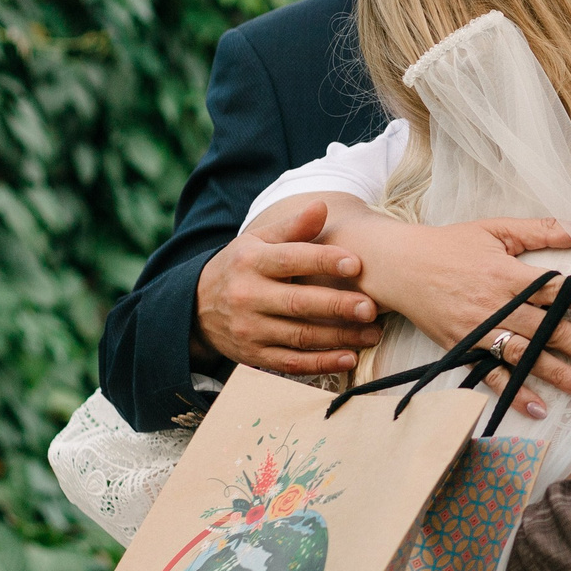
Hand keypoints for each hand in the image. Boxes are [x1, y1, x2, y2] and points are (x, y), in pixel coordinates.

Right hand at [192, 196, 378, 376]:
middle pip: (298, 303)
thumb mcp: (257, 242)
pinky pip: (292, 363)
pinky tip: (349, 358)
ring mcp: (250, 329)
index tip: (357, 263)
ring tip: (373, 334)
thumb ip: (293, 227)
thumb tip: (322, 206)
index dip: (324, 261)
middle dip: (337, 306)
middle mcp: (248, 297)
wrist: (196, 307)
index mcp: (251, 262)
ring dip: (340, 337)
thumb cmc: (240, 267)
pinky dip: (322, 363)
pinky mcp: (254, 356)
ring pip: (300, 336)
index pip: (290, 260)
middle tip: (371, 308)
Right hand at [344, 213, 570, 411]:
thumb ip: (542, 230)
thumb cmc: (450, 244)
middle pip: (549, 329)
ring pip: (526, 355)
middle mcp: (496, 305)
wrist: (398, 266)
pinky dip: (514, 392)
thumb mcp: (496, 229)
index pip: (561, 291)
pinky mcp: (463, 348)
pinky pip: (492, 375)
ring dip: (559, 374)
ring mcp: (479, 331)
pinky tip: (539, 407)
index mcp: (509, 274)